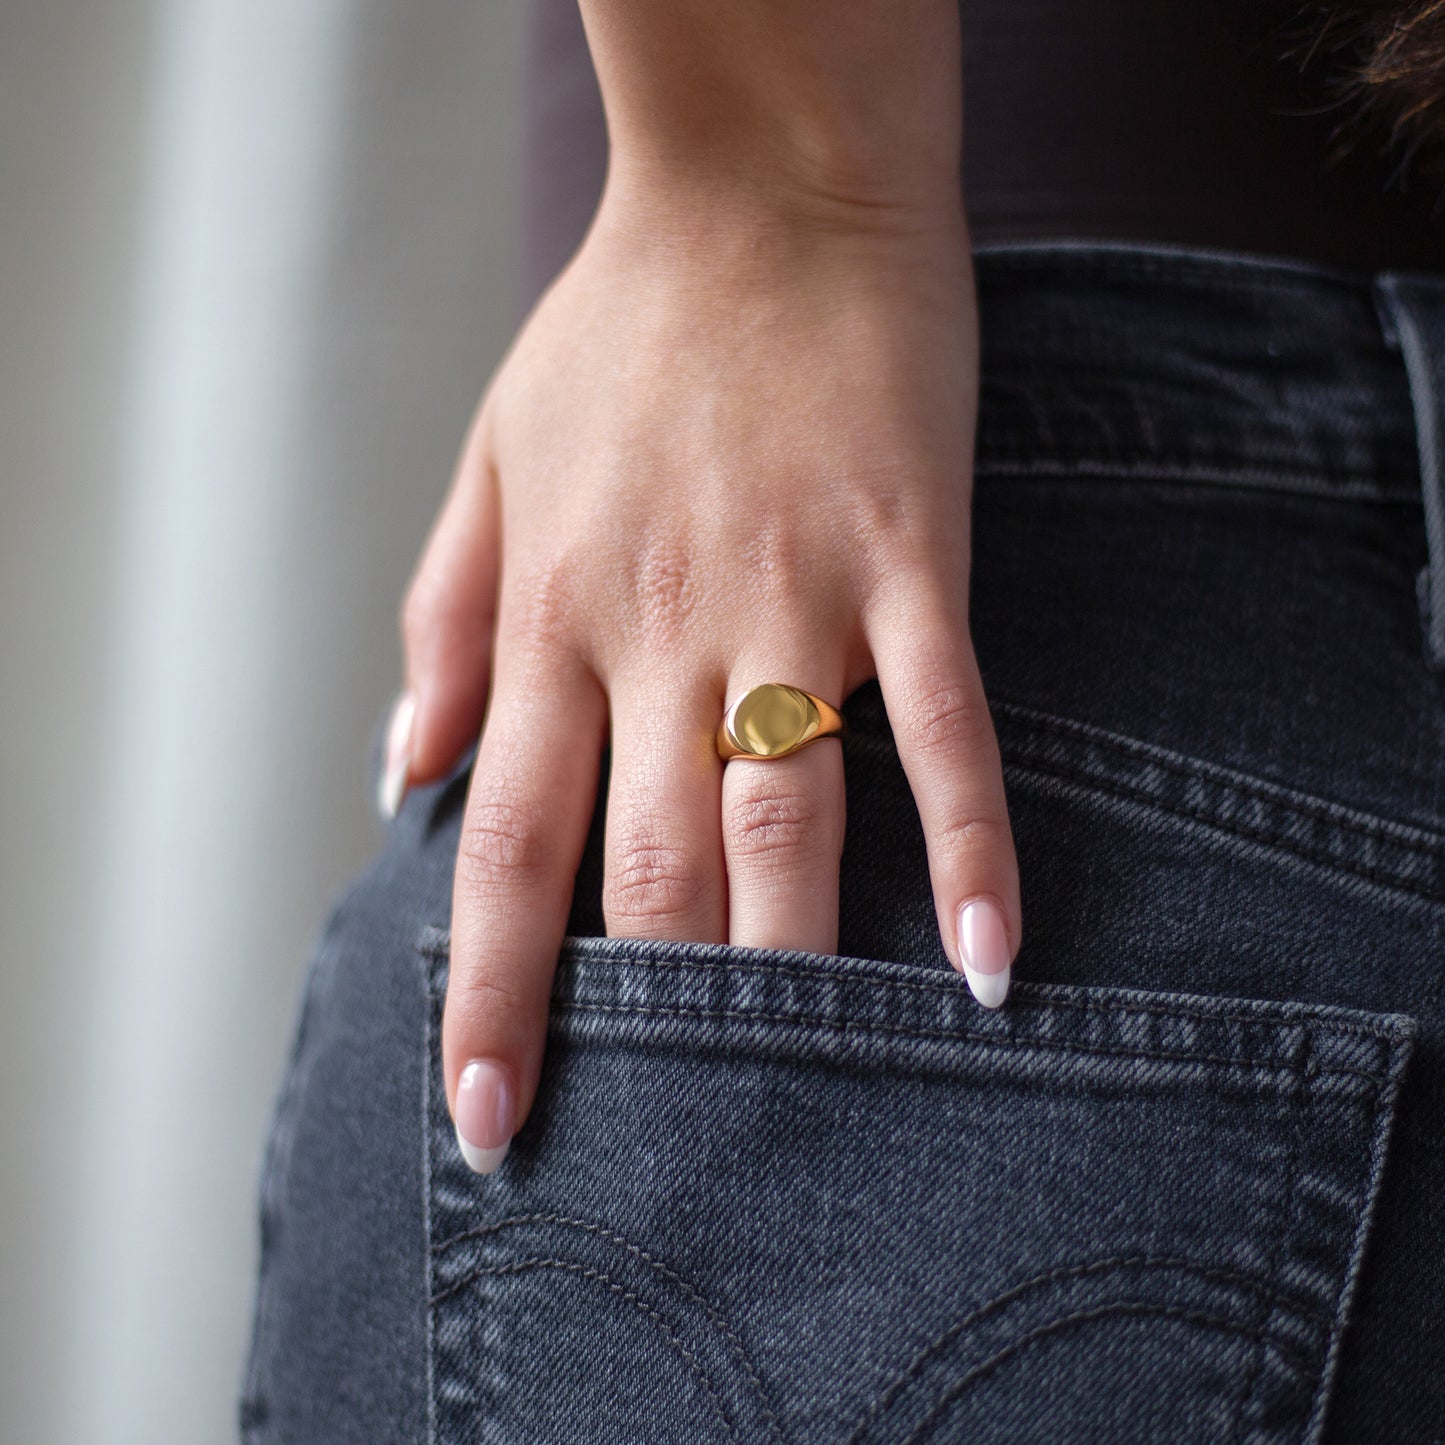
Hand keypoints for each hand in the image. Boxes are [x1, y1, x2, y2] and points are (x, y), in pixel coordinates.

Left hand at [388, 192, 1019, 1172]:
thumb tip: (401, 774)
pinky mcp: (910, 562)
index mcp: (555, 616)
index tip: (488, 1114)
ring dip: (787, 969)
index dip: (493, 992)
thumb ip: (441, 624)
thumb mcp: (488, 462)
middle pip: (645, 866)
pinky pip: (945, 722)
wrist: (764, 193)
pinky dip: (973, 842)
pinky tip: (993, 957)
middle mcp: (662, 630)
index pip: (505, 843)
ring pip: (783, 819)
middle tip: (647, 1155)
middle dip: (640, 1021)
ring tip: (798, 1103)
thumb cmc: (623, 334)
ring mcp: (793, 598)